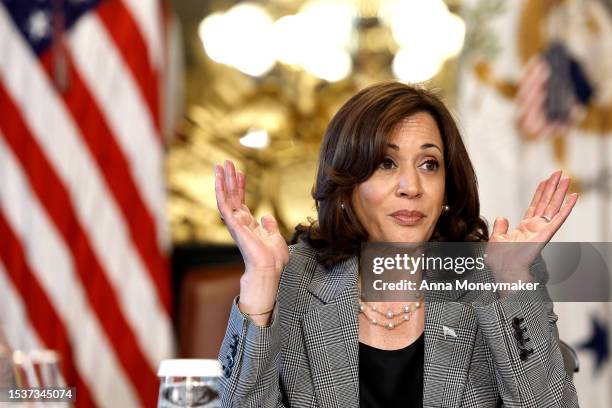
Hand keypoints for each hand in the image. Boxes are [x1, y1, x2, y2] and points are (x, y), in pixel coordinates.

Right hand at [215, 160, 288, 275]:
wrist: (270, 268)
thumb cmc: (273, 258)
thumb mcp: (274, 236)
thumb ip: (269, 226)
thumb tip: (266, 217)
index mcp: (248, 224)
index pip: (241, 201)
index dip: (240, 187)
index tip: (240, 173)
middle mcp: (239, 222)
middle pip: (232, 196)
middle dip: (229, 179)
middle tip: (227, 162)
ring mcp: (235, 223)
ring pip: (225, 197)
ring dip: (222, 180)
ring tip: (221, 165)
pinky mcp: (233, 224)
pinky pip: (224, 204)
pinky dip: (220, 190)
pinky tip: (219, 178)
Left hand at [485, 170, 577, 286]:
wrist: (503, 269)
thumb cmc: (499, 259)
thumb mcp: (496, 239)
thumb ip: (500, 227)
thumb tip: (501, 217)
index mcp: (524, 227)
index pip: (535, 205)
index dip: (540, 192)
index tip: (545, 180)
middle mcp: (535, 227)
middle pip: (546, 202)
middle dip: (553, 187)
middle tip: (559, 172)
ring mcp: (542, 229)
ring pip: (553, 206)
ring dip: (561, 192)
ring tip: (567, 178)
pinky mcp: (546, 234)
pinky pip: (559, 218)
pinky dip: (567, 207)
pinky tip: (574, 197)